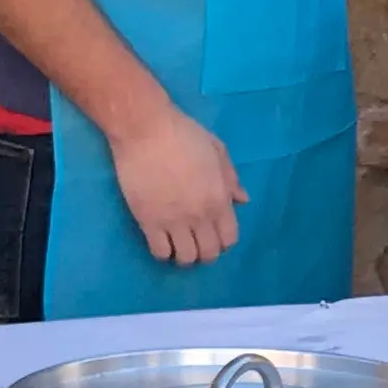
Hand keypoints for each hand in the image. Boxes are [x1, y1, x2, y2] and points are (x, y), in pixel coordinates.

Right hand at [108, 106, 246, 266]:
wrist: (145, 129)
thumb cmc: (184, 134)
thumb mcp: (217, 150)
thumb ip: (231, 178)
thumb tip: (242, 200)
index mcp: (219, 198)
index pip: (229, 238)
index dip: (223, 241)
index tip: (214, 235)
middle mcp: (200, 215)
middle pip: (209, 253)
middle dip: (205, 253)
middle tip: (195, 243)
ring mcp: (174, 220)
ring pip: (185, 258)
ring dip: (184, 256)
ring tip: (178, 245)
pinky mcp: (148, 221)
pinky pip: (159, 251)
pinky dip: (162, 252)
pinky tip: (161, 241)